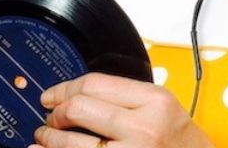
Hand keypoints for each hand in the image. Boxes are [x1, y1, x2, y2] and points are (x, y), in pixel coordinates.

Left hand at [33, 73, 212, 147]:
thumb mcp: (164, 108)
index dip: (65, 88)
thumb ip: (127, 98)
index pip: (95, 84)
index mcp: (154, 101)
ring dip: (50, 138)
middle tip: (49, 116)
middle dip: (56, 113)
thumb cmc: (183, 144)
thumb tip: (80, 95)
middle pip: (80, 109)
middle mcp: (143, 128)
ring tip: (44, 137)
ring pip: (73, 143)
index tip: (52, 94)